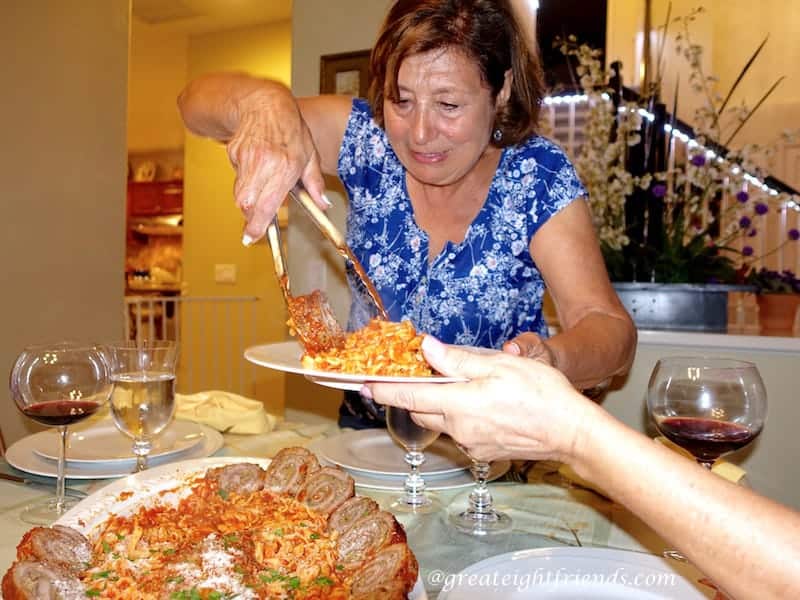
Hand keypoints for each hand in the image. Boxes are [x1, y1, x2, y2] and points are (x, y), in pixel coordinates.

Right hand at [226, 94, 327, 242]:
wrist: (264, 104)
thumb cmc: (290, 130)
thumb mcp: (309, 155)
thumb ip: (315, 184)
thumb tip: (323, 204)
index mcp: (284, 167)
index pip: (266, 204)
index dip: (257, 225)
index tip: (252, 238)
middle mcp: (263, 164)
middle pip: (246, 204)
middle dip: (250, 216)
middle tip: (257, 220)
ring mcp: (245, 158)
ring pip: (239, 193)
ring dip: (248, 200)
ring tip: (261, 187)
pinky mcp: (233, 153)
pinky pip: (237, 177)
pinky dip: (244, 180)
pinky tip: (256, 167)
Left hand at [364, 336, 593, 462]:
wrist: (570, 432)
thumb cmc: (541, 393)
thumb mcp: (500, 366)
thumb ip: (459, 360)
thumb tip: (427, 349)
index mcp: (459, 404)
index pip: (409, 397)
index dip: (383, 391)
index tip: (362, 385)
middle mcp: (458, 429)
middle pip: (420, 411)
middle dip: (410, 396)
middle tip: (408, 377)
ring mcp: (470, 444)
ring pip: (438, 422)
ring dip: (434, 406)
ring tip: (450, 386)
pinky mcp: (481, 452)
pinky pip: (457, 433)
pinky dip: (455, 417)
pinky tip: (476, 405)